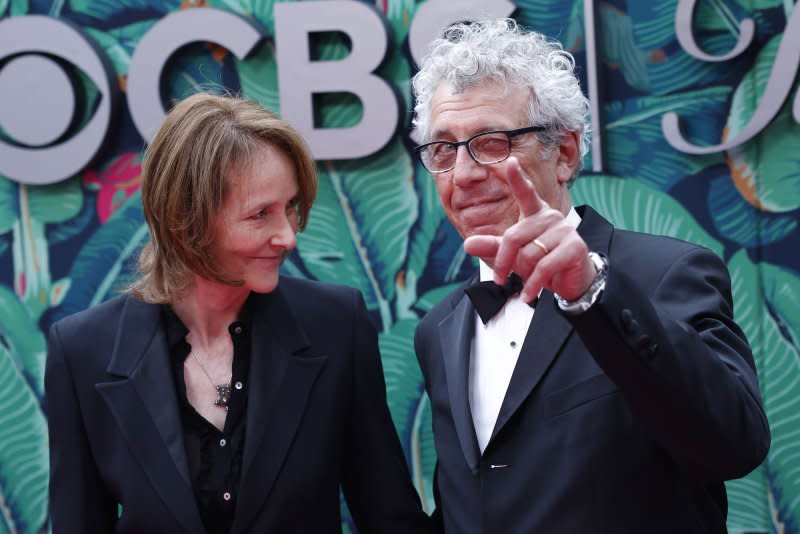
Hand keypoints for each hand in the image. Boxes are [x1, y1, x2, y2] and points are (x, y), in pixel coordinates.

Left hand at [463, 157, 595, 302]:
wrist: (572, 282)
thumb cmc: (541, 263)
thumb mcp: (513, 256)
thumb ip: (492, 248)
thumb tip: (466, 244)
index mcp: (536, 214)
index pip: (525, 192)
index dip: (517, 177)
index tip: (509, 161)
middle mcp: (550, 217)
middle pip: (513, 237)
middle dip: (503, 262)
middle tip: (500, 279)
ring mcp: (564, 230)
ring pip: (528, 254)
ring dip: (523, 275)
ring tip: (528, 284)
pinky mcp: (574, 247)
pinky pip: (544, 268)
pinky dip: (532, 285)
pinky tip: (529, 295)